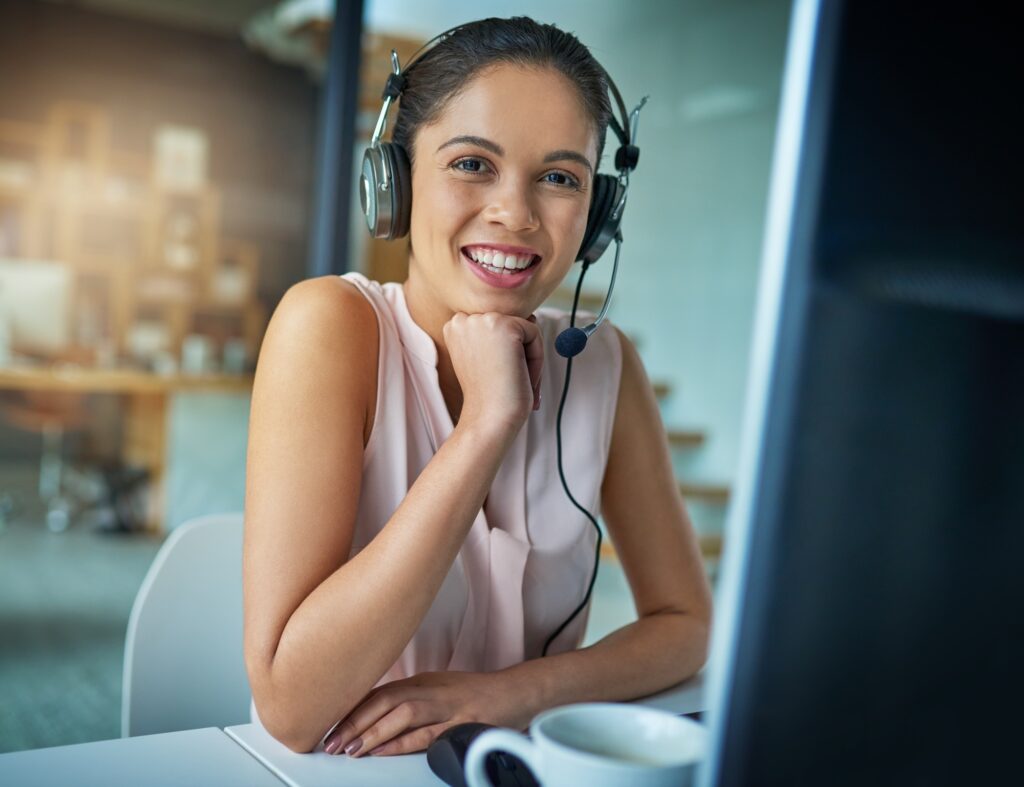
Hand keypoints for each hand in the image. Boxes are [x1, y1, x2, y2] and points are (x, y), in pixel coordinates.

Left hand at [322, 670, 532, 757]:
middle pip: (384, 700)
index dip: (352, 709)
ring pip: (402, 714)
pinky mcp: (462, 721)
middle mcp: (430, 689)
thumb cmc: (476, 695)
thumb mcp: (438, 691)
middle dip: (353, 722)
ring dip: (372, 732)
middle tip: (330, 742)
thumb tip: (376, 717)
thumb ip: (411, 701)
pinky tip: (384, 751)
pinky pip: (427, 733)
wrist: (516, 692)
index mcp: (422, 681)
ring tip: (351, 749)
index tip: (328, 725)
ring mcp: (447, 705)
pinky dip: (402, 742)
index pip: (379, 691)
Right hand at [443, 312, 542, 434]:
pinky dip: (536, 359)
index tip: (498, 376)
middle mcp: (463, 318)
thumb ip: (498, 334)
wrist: (489, 419)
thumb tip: (532, 315)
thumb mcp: (487, 357)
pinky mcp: (505, 325)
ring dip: (527, 356)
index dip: (504, 351)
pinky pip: (535, 333)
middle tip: (510, 381)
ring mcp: (483, 320)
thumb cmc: (490, 395)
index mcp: (454, 326)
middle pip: (510, 322)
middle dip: (518, 352)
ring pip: (524, 327)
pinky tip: (521, 376)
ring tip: (515, 379)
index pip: (495, 323)